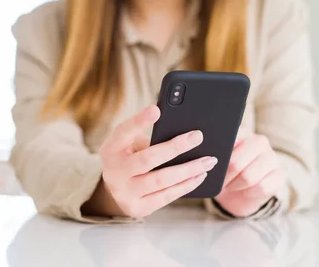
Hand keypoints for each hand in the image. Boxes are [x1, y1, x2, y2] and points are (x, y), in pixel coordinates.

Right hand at [96, 105, 216, 217]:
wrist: (118, 189)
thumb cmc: (131, 156)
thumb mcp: (131, 143)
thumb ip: (150, 135)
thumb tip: (184, 128)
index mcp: (110, 149)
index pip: (123, 132)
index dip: (139, 121)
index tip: (157, 109)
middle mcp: (114, 172)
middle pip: (147, 159)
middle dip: (175, 147)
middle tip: (198, 136)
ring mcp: (125, 193)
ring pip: (161, 180)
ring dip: (188, 169)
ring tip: (208, 160)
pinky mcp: (138, 208)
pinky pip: (167, 196)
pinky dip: (186, 185)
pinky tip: (200, 175)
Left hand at [213, 133, 286, 217]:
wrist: (238, 194)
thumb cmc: (225, 173)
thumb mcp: (216, 160)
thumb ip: (213, 151)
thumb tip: (205, 152)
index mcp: (242, 132)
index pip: (228, 140)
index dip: (218, 158)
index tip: (210, 165)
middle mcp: (259, 141)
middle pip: (236, 162)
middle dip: (225, 176)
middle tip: (220, 181)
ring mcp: (272, 157)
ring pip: (249, 177)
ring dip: (235, 185)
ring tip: (230, 186)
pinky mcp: (280, 175)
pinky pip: (262, 187)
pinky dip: (249, 193)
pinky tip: (245, 191)